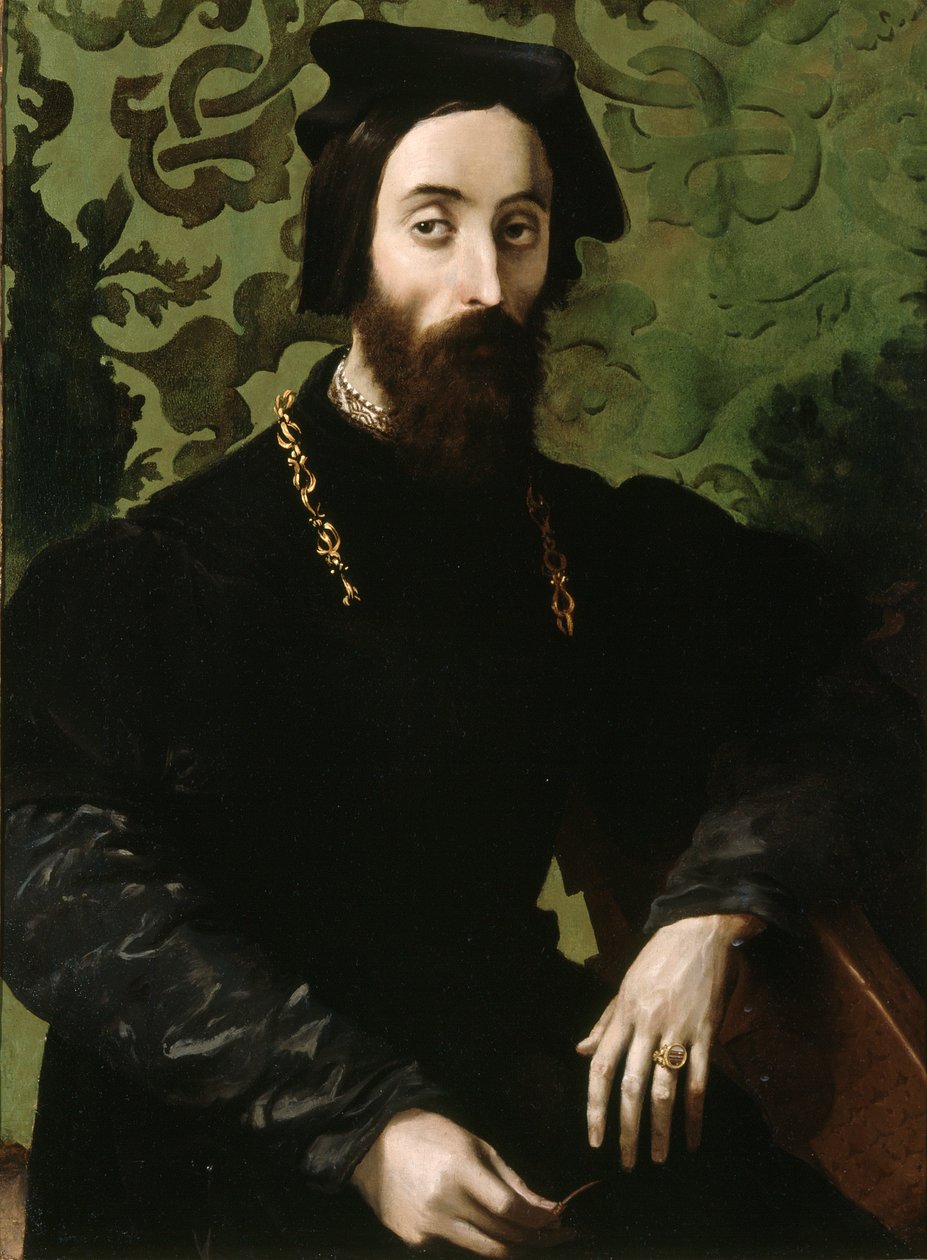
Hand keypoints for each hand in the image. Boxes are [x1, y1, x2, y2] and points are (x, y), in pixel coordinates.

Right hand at [351, 1108, 569, 1256]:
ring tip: (529, 1236)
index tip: (561, 1220)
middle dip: (534, 1236)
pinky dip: (474, 1238)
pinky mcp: (414, 1240)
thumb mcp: (474, 1144)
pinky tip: (479, 1225)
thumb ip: (510, 1179)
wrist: (373, 1143)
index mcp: (460, 1171)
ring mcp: (427, 1226)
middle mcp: (444, 1203)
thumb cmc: (430, 1135)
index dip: (539, 1219)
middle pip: (502, 1234)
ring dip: (511, 1244)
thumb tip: (546, 1207)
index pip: (510, 1208)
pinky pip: (457, 1246)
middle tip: (557, 1234)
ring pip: (484, 1249)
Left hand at [576, 913, 762, 1168]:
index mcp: (624, 1014)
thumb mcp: (625, 985)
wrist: (699, 932)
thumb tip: (581, 1052)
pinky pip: (699, 1080)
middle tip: (626, 1162)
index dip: (595, 1105)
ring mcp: (678, 1030)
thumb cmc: (658, 958)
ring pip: (665, 1090)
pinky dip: (696, 1114)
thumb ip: (605, 1022)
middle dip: (627, 1129)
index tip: (594, 1138)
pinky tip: (693, 1138)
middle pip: (631, 1086)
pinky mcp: (706, 1032)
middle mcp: (647, 1025)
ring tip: (659, 1158)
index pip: (602, 1067)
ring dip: (660, 1129)